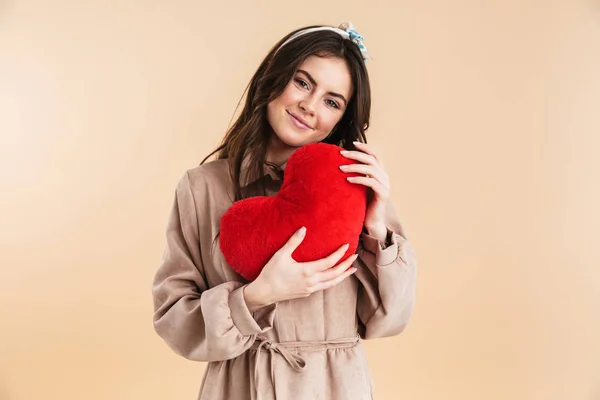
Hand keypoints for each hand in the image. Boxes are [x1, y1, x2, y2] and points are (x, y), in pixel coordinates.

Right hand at [243, 227, 357, 310]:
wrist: (264, 293)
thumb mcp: (281, 255)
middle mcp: (311, 281)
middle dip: (346, 265)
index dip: (339, 254)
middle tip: (355, 257)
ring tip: (352, 270)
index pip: (329, 262)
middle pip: (334, 273)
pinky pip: (324, 287)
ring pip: (331, 283)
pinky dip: (333, 281)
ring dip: (343, 276)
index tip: (347, 246)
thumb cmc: (271, 273)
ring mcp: (310, 289)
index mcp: (307, 271)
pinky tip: (334, 278)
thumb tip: (303, 228)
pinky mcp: (306, 293)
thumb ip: (293, 242)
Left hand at [339, 141, 389, 240]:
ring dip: (354, 167)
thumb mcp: (359, 187)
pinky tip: (347, 180)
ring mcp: (385, 185)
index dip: (365, 148)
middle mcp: (385, 177)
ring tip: (341, 168)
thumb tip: (340, 164)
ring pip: (371, 169)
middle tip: (341, 154)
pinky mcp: (383, 194)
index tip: (352, 143)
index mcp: (380, 173)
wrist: (371, 222)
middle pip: (371, 159)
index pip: (375, 155)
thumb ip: (356, 175)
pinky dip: (358, 179)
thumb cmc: (362, 204)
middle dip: (356, 155)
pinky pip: (370, 182)